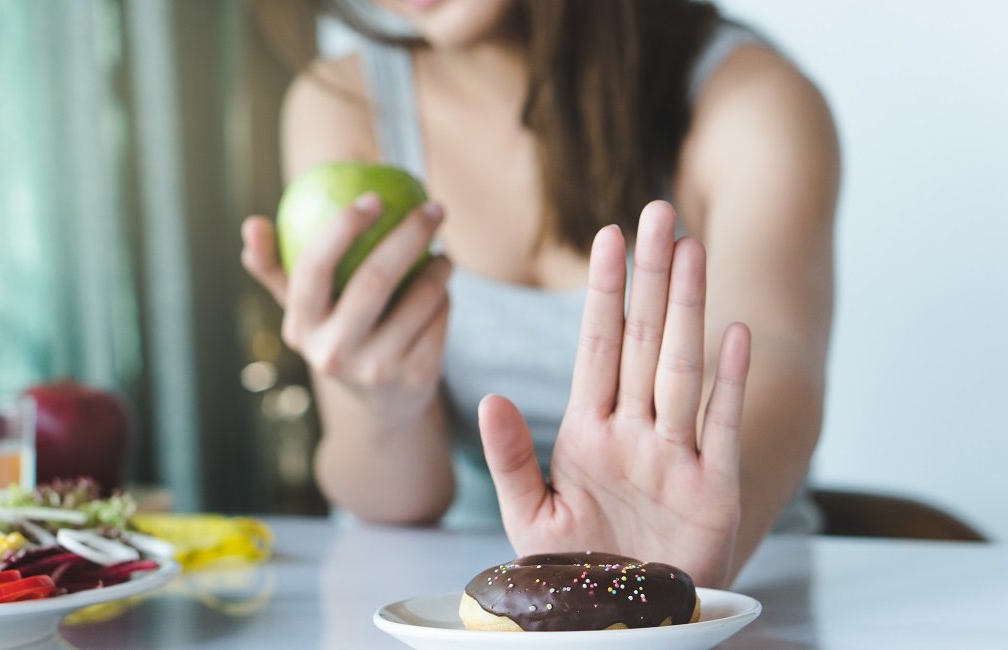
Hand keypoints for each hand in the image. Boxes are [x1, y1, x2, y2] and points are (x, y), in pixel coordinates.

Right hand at [241, 193, 451, 416]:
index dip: (342, 227)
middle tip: (432, 209)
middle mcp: (335, 352)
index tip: (372, 198)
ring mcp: (377, 369)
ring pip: (419, 297)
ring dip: (439, 267)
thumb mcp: (305, 310)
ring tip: (441, 254)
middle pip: (375, 279)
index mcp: (301, 327)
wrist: (381, 404)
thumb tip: (252, 224)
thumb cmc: (338, 335)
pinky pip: (440, 318)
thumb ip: (276, 268)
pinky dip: (445, 297)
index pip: (313, 268)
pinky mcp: (416, 377)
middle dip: (409, 234)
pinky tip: (443, 290)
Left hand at [478, 201, 750, 587]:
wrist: (623, 622)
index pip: (596, 347)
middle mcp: (635, 432)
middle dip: (649, 278)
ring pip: (681, 368)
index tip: (607, 237)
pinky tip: (736, 333)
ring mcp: (676, 457)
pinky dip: (730, 383)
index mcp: (589, 432)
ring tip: (692, 250)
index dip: (603, 292)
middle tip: (658, 213)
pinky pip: (722, 427)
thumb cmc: (578, 569)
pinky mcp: (713, 491)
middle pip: (642, 341)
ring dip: (687, 310)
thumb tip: (489, 397)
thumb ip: (511, 457)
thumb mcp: (531, 515)